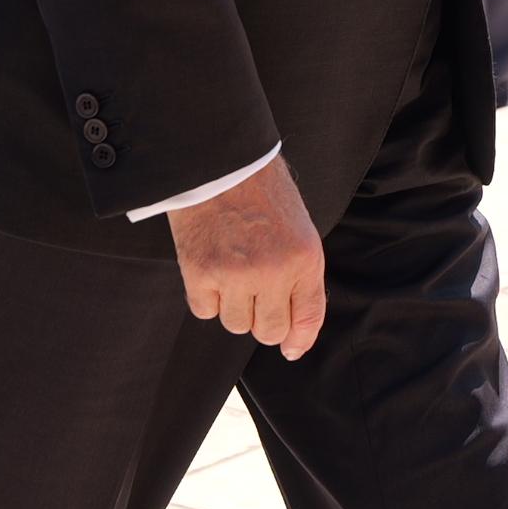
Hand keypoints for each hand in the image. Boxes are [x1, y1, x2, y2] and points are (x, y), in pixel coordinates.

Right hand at [168, 158, 324, 357]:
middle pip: (268, 331)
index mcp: (304, 258)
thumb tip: (292, 343)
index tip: (290, 347)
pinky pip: (205, 311)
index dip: (298, 339)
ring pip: (235, 324)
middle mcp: (273, 271)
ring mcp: (235, 274)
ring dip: (233, 305)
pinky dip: (206, 296)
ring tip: (231, 269)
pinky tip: (210, 266)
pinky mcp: (200, 272)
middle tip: (253, 289)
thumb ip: (301, 281)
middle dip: (262, 318)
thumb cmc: (261, 193)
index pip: (308, 318)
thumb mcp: (299, 231)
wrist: (221, 161)